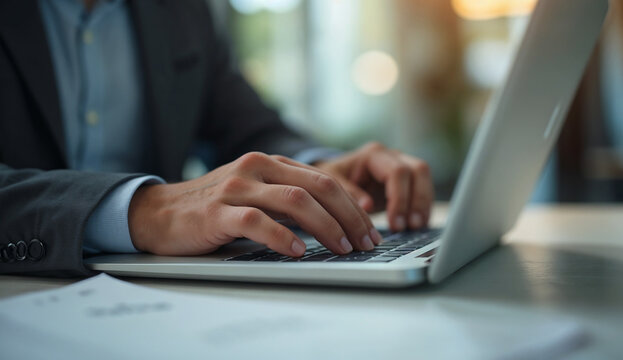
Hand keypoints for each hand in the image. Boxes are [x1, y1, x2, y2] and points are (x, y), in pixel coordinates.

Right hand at [128, 152, 382, 256]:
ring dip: (327, 227)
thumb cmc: (213, 208)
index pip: (325, 180)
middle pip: (318, 187)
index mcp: (270, 163)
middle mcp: (257, 167)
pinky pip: (257, 221)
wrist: (159, 213)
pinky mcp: (217, 211)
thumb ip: (287, 200)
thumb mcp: (255, 194)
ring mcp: (237, 186)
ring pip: (295, 201)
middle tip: (366, 242)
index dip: (352, 205)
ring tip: (343, 248)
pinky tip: (297, 252)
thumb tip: (333, 223)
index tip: (369, 230)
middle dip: (349, 216)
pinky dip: (282, 237)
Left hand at [315, 142, 433, 231]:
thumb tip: (367, 205)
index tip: (394, 223)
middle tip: (410, 226)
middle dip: (416, 201)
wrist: (333, 181)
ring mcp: (401, 165)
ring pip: (424, 178)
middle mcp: (391, 156)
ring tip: (415, 228)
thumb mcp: (331, 186)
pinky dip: (423, 208)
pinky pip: (424, 189)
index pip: (397, 172)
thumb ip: (348, 193)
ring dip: (423, 204)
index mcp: (372, 155)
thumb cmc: (329, 182)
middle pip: (418, 170)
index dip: (400, 198)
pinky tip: (417, 226)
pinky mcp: (406, 180)